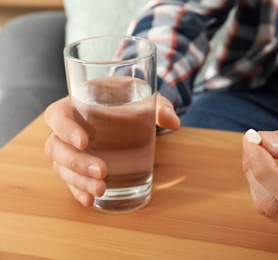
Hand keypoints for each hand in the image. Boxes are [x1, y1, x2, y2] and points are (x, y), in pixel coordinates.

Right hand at [44, 95, 179, 206]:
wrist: (128, 107)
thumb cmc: (129, 97)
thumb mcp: (144, 95)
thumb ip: (159, 106)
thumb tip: (172, 122)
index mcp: (75, 104)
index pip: (56, 115)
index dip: (64, 128)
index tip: (84, 141)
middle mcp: (68, 128)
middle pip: (56, 147)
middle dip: (76, 163)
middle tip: (102, 171)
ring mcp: (72, 149)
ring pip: (61, 167)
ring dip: (78, 181)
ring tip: (101, 190)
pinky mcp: (80, 164)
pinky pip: (71, 180)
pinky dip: (79, 191)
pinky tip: (90, 201)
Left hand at [242, 116, 277, 232]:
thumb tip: (263, 143)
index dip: (265, 169)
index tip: (252, 142)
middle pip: (274, 205)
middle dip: (255, 171)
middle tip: (251, 140)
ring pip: (267, 208)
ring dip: (254, 176)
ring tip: (258, 148)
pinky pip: (270, 207)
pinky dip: (259, 184)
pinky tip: (263, 163)